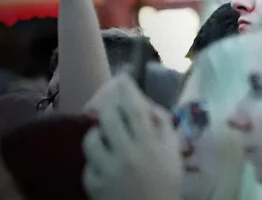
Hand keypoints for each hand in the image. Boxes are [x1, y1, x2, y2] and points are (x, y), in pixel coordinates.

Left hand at [82, 75, 181, 199]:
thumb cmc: (167, 181)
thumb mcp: (173, 150)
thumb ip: (163, 125)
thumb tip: (148, 106)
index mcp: (149, 144)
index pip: (134, 109)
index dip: (127, 90)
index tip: (123, 77)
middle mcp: (126, 153)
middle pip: (108, 119)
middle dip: (107, 106)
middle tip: (110, 103)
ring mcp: (106, 169)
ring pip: (91, 139)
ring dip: (97, 133)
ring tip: (105, 135)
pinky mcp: (92, 184)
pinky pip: (88, 163)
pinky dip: (96, 160)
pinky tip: (104, 162)